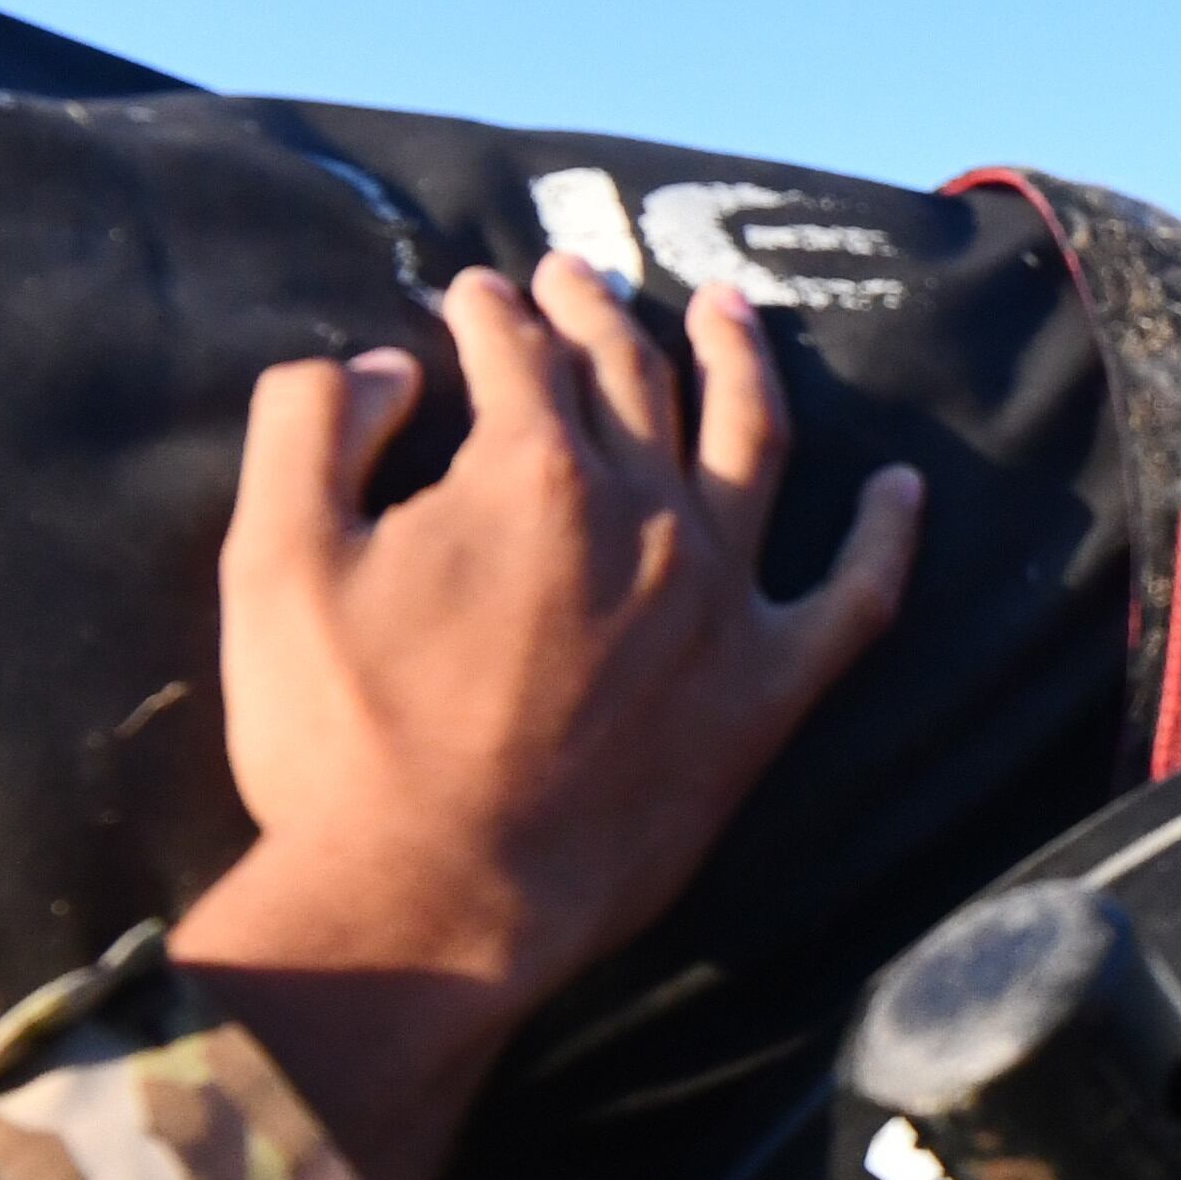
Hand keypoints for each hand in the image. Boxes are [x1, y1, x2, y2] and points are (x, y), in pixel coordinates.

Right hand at [171, 255, 924, 1179]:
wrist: (435, 901)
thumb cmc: (343, 739)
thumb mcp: (274, 558)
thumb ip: (312, 423)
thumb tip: (380, 364)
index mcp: (532, 470)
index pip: (517, 352)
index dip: (488, 312)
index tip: (472, 297)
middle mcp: (647, 517)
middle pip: (634, 378)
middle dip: (597, 314)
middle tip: (575, 278)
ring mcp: (721, 602)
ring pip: (752, 444)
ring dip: (741, 363)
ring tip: (730, 312)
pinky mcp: (767, 692)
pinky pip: (856, 601)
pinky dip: (888, 538)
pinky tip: (906, 489)